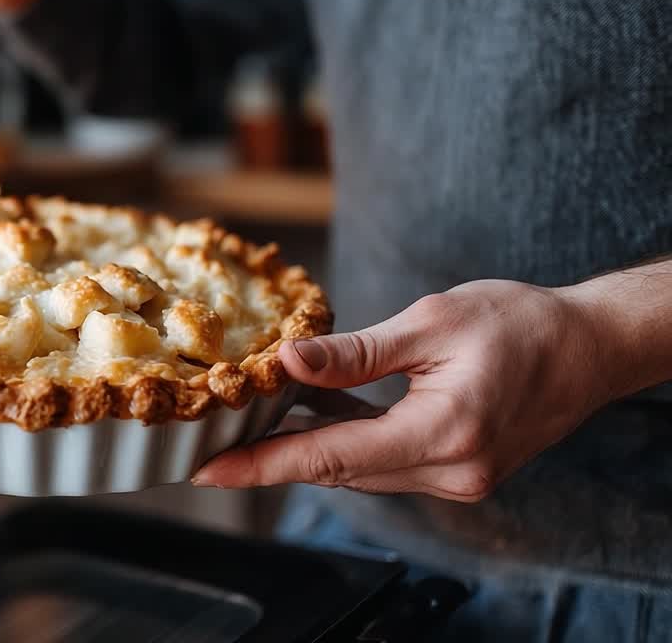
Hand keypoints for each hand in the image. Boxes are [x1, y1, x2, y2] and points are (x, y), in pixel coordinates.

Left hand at [194, 280, 615, 501]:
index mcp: (444, 432)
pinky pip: (387, 462)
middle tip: (217, 439)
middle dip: (276, 455)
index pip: (331, 458)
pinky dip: (349, 441)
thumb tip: (289, 362)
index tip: (210, 473)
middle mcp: (450, 471)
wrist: (591, 347)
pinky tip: (316, 415)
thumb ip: (356, 354)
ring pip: (361, 469)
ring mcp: (458, 478)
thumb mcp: (432, 322)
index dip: (263, 466)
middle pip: (340, 469)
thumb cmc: (521, 323)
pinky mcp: (459, 471)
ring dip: (311, 446)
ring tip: (257, 420)